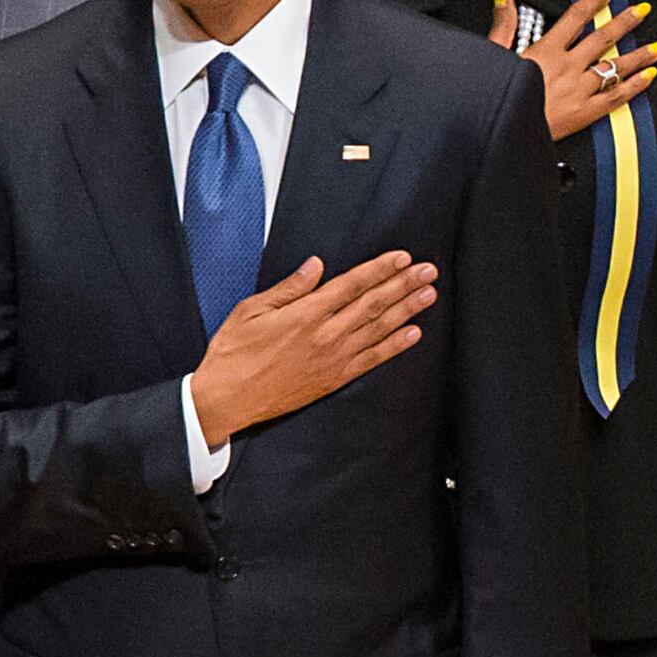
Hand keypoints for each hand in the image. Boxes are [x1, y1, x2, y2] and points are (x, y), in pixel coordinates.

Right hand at [186, 251, 434, 448]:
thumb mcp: (250, 310)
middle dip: (403, 284)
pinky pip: (373, 359)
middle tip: (427, 271)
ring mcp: (334, 359)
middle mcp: (326, 335)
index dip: (379, 270)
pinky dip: (395, 345)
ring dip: (407, 310)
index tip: (401, 257)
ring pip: (379, 329)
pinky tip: (413, 333)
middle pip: (373, 304)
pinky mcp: (335, 378)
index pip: (351, 285)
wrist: (228, 398)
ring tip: (428, 294)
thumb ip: (288, 288)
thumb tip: (316, 266)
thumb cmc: (233, 353)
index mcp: (305, 315)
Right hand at [496, 0, 656, 142]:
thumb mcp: (492, 53)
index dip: (594, 2)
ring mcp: (580, 90)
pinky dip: (636, 85)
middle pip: (603, 39)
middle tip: (642, 11)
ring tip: (656, 46)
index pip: (575, 18)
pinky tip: (648, 76)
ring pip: (616, 67)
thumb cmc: (497, 96)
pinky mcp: (586, 112)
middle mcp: (568, 67)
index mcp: (545, 52)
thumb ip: (503, 24)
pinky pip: (617, 95)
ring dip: (639, 55)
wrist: (505, 132)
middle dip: (625, 22)